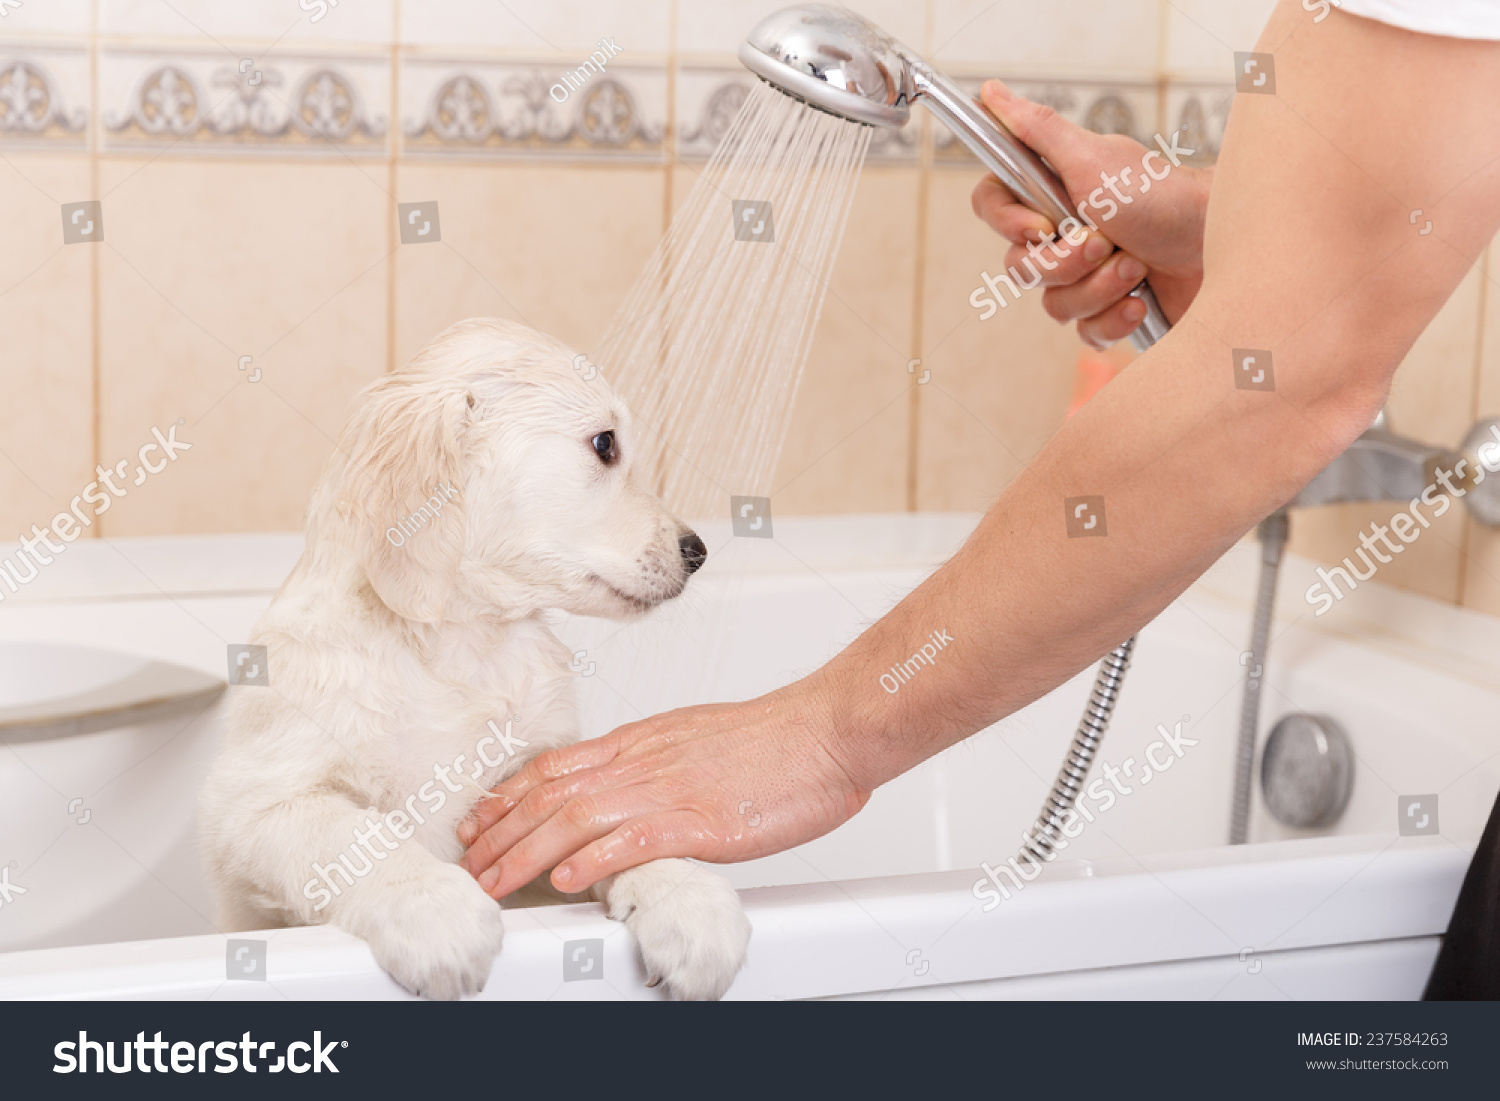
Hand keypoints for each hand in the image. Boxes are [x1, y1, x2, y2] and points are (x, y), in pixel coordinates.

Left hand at [457, 680, 870, 897]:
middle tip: (468, 862)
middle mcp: (643, 762)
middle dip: (501, 833)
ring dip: (525, 854)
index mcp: (642, 742)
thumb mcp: (696, 738)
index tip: (480, 819)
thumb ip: (656, 763)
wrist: (824, 731)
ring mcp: (668, 791)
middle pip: (551, 796)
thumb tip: (629, 787)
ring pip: (575, 819)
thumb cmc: (775, 739)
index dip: (509, 795)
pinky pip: (632, 841)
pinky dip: (592, 861)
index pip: (556, 767)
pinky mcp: (700, 822)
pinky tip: (566, 880)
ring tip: (494, 881)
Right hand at [970, 79, 1210, 347]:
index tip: (1042, 227)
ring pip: (1053, 304)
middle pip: (1020, 266)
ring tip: (1138, 267)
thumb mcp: (1094, 160)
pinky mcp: (1111, 310)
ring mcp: (1088, 275)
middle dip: (1065, 262)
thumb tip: (990, 92)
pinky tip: (1140, 301)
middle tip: (1106, 242)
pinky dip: (1112, 318)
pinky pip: (1084, 332)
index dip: (1006, 223)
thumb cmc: (1166, 199)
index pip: (992, 205)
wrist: (1228, 249)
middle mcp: (1066, 233)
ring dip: (1097, 288)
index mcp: (1055, 192)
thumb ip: (1037, 130)